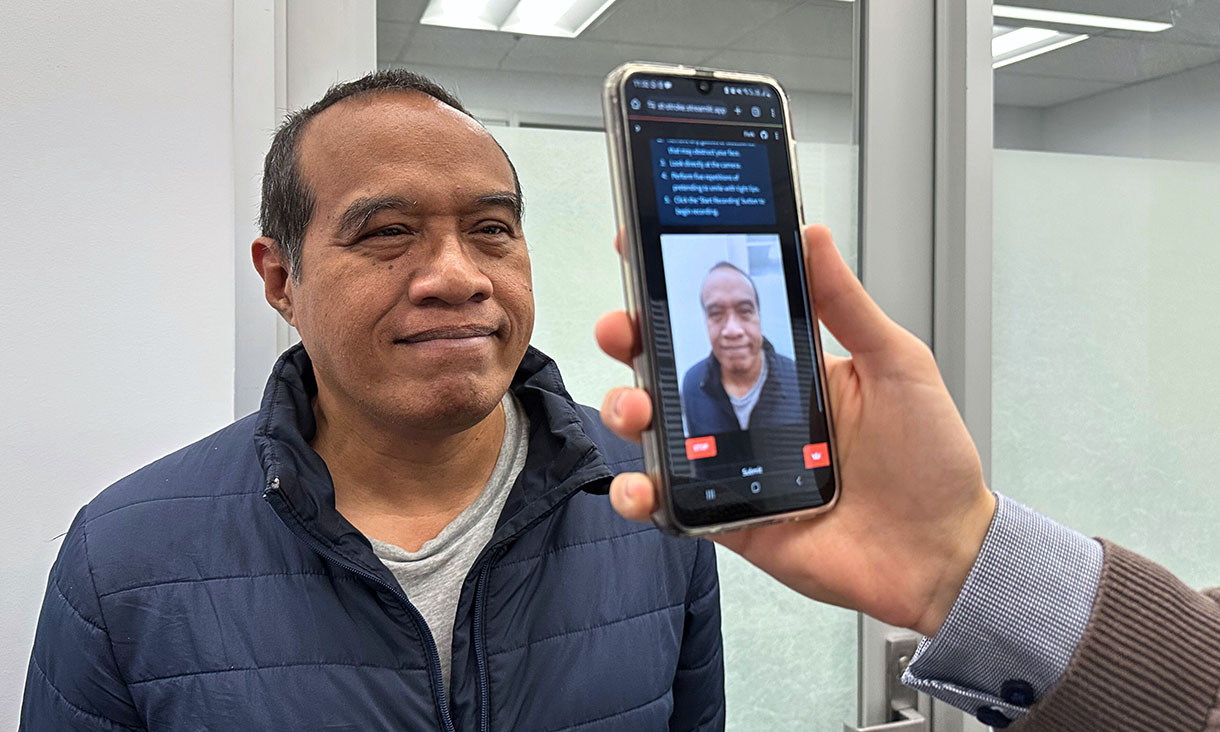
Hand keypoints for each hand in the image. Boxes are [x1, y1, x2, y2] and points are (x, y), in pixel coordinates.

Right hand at [595, 225, 995, 636]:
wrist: (941, 553)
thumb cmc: (930, 460)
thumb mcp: (896, 365)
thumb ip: (847, 305)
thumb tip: (812, 236)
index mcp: (787, 370)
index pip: (718, 320)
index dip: (674, 287)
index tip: (641, 249)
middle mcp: (752, 413)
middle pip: (670, 368)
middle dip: (631, 340)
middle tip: (622, 328)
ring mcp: (736, 464)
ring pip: (656, 430)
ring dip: (627, 410)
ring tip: (637, 407)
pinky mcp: (729, 516)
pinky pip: (669, 503)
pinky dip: (641, 494)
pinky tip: (644, 484)